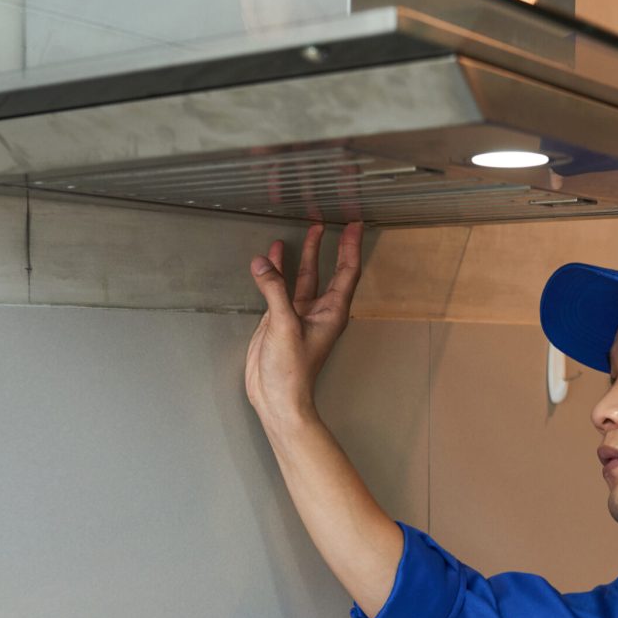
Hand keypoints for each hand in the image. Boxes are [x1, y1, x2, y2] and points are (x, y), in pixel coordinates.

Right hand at [245, 221, 363, 426]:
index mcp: (332, 312)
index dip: (350, 247)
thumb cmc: (291, 370)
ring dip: (304, 254)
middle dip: (331, 246)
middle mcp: (320, 311)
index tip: (354, 225)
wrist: (277, 396)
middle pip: (329, 270)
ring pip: (304, 277)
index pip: (347, 272)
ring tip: (307, 229)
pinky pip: (281, 288)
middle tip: (331, 221)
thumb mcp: (284, 326)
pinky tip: (270, 257)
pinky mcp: (280, 320)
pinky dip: (277, 271)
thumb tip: (264, 263)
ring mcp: (300, 315)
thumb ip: (274, 291)